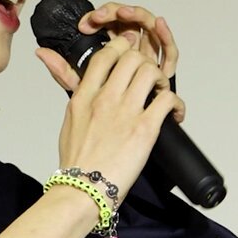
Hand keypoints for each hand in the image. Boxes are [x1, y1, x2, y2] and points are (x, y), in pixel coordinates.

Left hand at [35, 2, 185, 122]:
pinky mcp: (164, 71)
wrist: (112, 154)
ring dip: (138, 15)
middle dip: (117, 12)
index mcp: (110, 57)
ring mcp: (149, 59)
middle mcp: (130, 54)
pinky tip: (159, 23)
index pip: (108, 25)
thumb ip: (64, 71)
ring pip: (149, 28)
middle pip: (129, 21)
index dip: (100, 17)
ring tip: (125, 13)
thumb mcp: (81, 95)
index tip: (86, 23)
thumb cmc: (97, 127)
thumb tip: (40, 51)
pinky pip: (169, 49)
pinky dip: (165, 34)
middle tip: (105, 16)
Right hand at [35, 3, 182, 196]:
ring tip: (161, 94)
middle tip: (149, 77)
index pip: (105, 55)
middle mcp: (105, 99)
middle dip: (145, 62)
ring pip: (151, 72)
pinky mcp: (144, 129)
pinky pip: (167, 100)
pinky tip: (174, 114)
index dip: (122, 46)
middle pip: (132, 57)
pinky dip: (176, 104)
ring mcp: (125, 112)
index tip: (131, 52)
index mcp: (84, 96)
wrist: (83, 190)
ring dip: (161, 80)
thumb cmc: (77, 161)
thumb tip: (61, 70)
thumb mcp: (69, 118)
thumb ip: (72, 90)